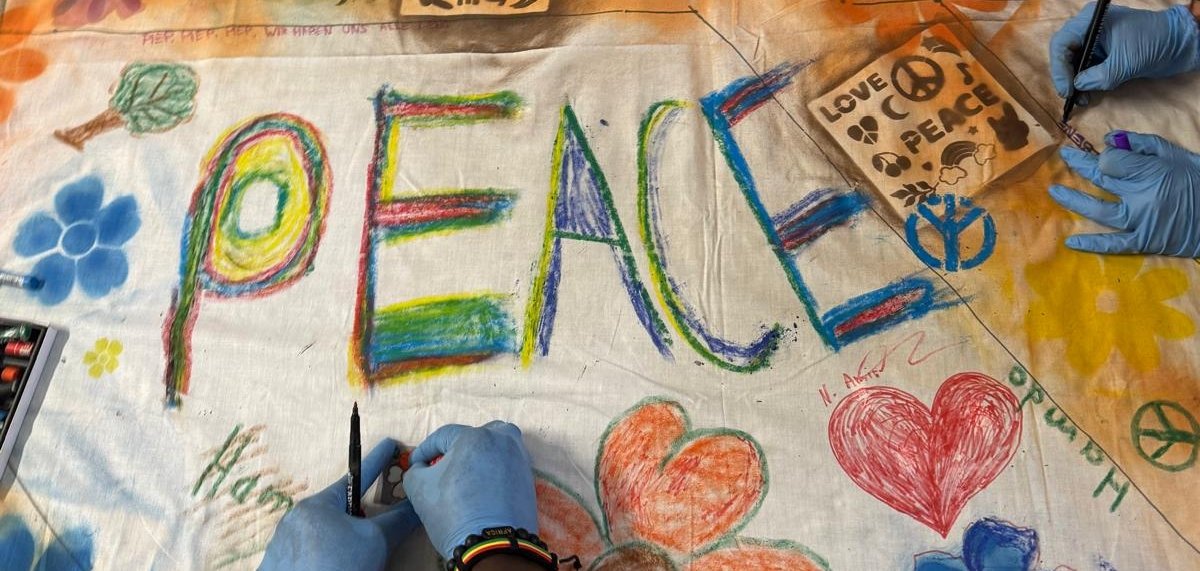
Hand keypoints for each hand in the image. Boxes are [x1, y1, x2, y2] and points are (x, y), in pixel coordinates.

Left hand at [259, 440, 419, 570]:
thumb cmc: (338, 568)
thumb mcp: (376, 542)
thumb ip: (398, 520)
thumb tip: (419, 505)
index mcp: (317, 506)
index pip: (356, 475)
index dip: (378, 459)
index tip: (390, 443)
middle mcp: (296, 520)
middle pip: (340, 509)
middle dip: (361, 518)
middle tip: (376, 531)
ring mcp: (284, 545)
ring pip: (326, 534)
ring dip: (344, 542)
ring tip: (355, 561)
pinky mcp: (281, 566)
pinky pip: (312, 553)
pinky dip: (329, 558)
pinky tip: (339, 568)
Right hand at [404, 421, 538, 557]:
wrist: (492, 545)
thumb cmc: (454, 513)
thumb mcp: (420, 489)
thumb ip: (415, 470)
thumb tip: (421, 467)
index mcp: (475, 436)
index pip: (443, 436)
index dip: (424, 450)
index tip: (416, 465)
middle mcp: (502, 440)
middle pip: (473, 436)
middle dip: (455, 448)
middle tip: (441, 467)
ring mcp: (519, 458)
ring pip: (494, 447)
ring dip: (478, 455)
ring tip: (464, 474)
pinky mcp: (528, 477)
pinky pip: (506, 464)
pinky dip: (493, 469)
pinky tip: (481, 486)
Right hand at [1050, 3, 1199, 99]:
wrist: (1178, 44)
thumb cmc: (1153, 43)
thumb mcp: (1124, 63)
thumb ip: (1098, 77)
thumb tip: (1078, 87)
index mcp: (1090, 21)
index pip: (1062, 43)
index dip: (1060, 69)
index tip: (1067, 90)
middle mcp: (1088, 28)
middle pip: (1064, 53)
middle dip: (1066, 76)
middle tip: (1071, 96)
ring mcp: (1094, 40)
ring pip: (1072, 62)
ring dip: (1075, 82)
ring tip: (1081, 99)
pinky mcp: (1101, 52)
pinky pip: (1084, 67)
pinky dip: (1084, 81)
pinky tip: (1088, 94)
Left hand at [1051, 131, 1199, 256]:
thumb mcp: (1176, 155)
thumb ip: (1143, 145)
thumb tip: (1110, 139)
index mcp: (1151, 173)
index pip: (1113, 161)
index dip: (1105, 155)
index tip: (1105, 152)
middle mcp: (1141, 197)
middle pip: (1102, 179)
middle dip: (1082, 166)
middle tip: (1065, 157)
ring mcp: (1140, 221)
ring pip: (1099, 210)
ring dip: (1074, 200)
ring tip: (1053, 191)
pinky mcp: (1143, 241)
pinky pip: (1114, 244)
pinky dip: (1093, 244)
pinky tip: (1070, 243)